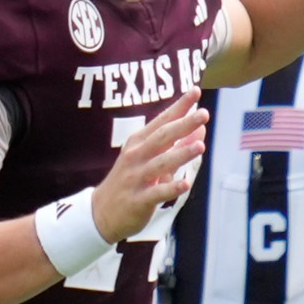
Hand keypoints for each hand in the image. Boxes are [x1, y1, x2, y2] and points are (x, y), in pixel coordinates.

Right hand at [91, 88, 207, 242]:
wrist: (101, 213)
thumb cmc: (130, 180)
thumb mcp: (150, 159)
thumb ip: (176, 145)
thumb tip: (200, 128)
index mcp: (138, 142)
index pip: (162, 121)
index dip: (179, 107)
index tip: (195, 91)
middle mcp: (136, 156)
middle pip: (162, 137)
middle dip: (183, 124)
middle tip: (203, 114)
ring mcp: (136, 178)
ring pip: (161, 163)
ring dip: (180, 154)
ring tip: (200, 146)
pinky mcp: (138, 199)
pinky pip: (156, 192)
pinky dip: (171, 188)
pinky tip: (185, 184)